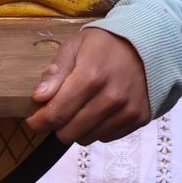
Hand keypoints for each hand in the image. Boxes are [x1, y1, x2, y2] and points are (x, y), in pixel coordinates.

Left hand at [26, 28, 150, 143]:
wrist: (148, 45)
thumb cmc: (105, 44)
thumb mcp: (76, 46)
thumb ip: (56, 72)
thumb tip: (39, 98)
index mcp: (91, 76)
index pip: (57, 112)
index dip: (39, 122)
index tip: (32, 121)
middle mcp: (112, 97)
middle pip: (71, 132)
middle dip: (57, 126)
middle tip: (56, 113)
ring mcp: (128, 110)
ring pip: (88, 138)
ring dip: (77, 129)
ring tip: (79, 109)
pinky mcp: (139, 118)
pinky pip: (107, 137)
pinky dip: (97, 129)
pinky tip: (97, 111)